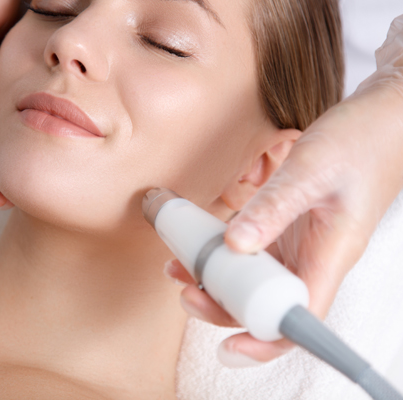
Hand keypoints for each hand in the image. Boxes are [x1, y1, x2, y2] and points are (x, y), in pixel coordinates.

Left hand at [165, 14, 402, 365]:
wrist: (380, 121)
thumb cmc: (359, 143)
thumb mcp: (311, 171)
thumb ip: (273, 208)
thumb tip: (233, 245)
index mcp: (328, 257)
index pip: (298, 321)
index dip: (264, 342)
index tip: (228, 347)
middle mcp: (311, 260)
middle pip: (266, 307)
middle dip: (223, 307)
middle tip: (187, 291)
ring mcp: (297, 246)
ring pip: (253, 281)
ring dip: (216, 281)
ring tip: (180, 267)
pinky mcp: (286, 229)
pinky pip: (250, 252)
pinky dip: (222, 253)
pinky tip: (196, 244)